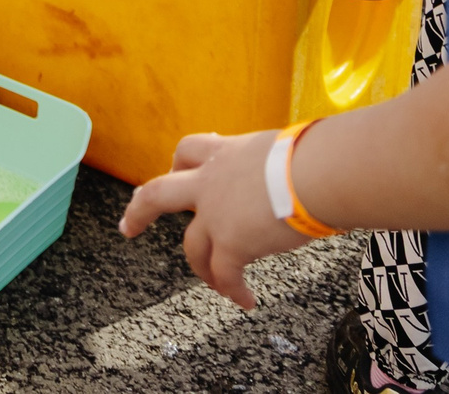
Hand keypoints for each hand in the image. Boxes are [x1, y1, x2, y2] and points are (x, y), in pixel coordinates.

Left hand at [120, 129, 310, 306]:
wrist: (320, 173)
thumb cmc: (318, 157)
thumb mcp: (285, 149)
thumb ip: (277, 164)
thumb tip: (303, 173)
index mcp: (226, 153)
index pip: (189, 151)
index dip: (180, 164)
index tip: (177, 172)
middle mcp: (212, 181)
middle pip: (158, 194)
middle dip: (139, 211)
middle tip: (129, 227)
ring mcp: (216, 214)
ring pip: (191, 246)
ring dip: (201, 268)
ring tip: (217, 284)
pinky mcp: (232, 243)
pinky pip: (224, 275)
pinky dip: (233, 290)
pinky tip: (246, 300)